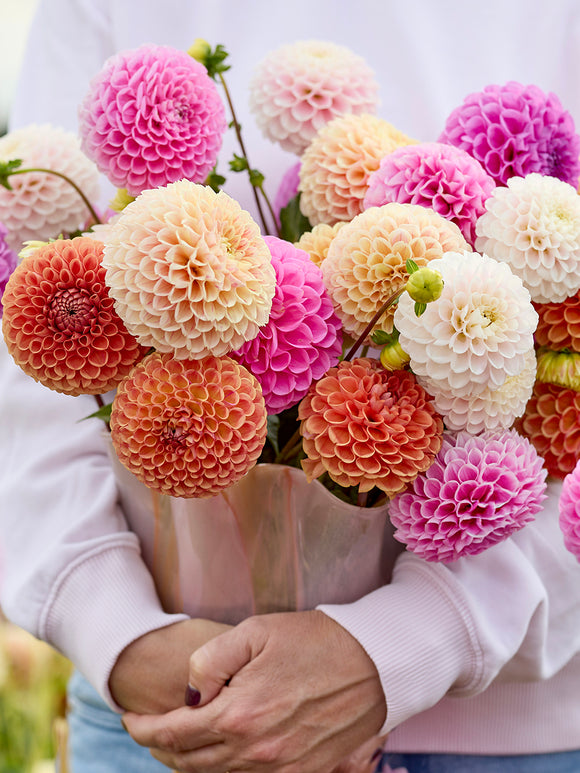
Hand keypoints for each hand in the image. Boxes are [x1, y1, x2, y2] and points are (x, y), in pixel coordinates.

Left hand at [123, 610, 386, 771]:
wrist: (377, 664)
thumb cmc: (315, 640)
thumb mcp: (255, 632)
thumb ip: (210, 662)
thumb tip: (189, 695)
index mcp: (240, 715)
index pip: (174, 734)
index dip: (145, 729)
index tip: (132, 719)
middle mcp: (257, 752)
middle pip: (190, 764)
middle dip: (162, 748)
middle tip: (149, 731)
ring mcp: (282, 769)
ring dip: (190, 763)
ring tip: (179, 742)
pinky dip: (226, 771)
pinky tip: (222, 753)